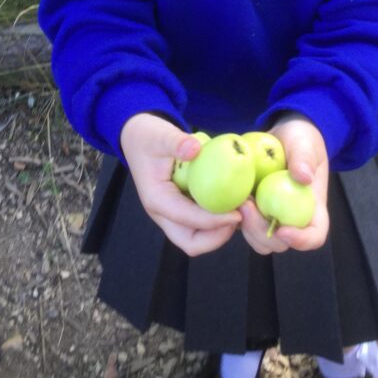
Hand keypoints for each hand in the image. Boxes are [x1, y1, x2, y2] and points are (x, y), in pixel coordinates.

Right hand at [120, 113, 240, 256]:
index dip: (214, 220)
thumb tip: (195, 148)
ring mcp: (171, 215)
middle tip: (240, 217)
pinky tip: (232, 204)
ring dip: (219, 232)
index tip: (237, 212)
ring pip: (196, 239)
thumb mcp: (161, 135)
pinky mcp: (180, 210)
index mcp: (156, 199)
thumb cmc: (149, 137)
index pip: (187, 219)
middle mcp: (162, 213)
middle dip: (218, 236)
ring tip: (240, 212)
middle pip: (191, 242)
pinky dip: (217, 223)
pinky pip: (199, 226)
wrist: (137, 138)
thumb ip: (177, 141)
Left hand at [238, 114, 329, 254]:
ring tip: (238, 199)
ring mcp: (271, 216)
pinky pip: (242, 224)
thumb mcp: (305, 143)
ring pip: (258, 239)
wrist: (283, 135)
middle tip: (247, 205)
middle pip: (280, 244)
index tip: (282, 230)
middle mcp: (292, 219)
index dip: (300, 240)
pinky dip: (233, 217)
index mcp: (313, 209)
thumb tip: (303, 177)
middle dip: (261, 231)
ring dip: (245, 225)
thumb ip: (305, 158)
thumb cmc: (301, 139)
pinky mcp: (252, 210)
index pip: (314, 236)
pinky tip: (227, 198)